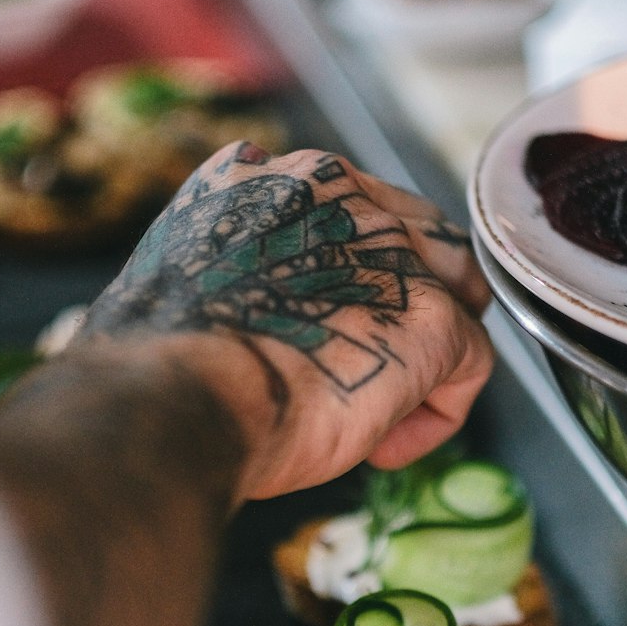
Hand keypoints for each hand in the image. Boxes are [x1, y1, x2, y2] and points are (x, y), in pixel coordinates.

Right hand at [83, 142, 493, 499]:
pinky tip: (382, 447)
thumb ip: (234, 279)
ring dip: (429, 353)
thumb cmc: (157, 366)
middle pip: (414, 237)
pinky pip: (469, 363)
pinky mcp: (430, 318)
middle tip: (375, 365)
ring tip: (385, 410)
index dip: (346, 275)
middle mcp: (337, 194)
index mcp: (266, 178)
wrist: (170, 399)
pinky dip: (436, 415)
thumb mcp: (186, 288)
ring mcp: (390, 252)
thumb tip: (244, 323)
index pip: (345, 209)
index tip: (319, 326)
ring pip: (454, 290)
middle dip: (405, 302)